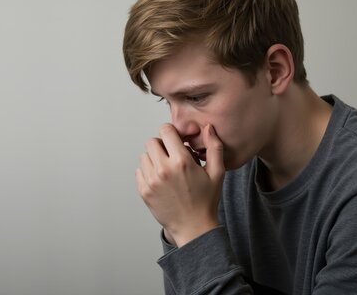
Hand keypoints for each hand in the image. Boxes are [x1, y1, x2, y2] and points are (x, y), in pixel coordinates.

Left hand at [135, 123, 224, 246]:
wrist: (194, 228)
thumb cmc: (206, 201)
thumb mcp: (217, 173)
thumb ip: (214, 147)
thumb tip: (208, 127)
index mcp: (181, 162)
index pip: (165, 130)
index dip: (172, 133)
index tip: (177, 141)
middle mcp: (163, 169)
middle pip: (151, 141)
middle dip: (162, 145)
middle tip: (172, 156)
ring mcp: (151, 181)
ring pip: (144, 156)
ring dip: (154, 159)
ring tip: (167, 170)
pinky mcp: (144, 191)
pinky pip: (139, 171)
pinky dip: (148, 172)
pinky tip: (161, 180)